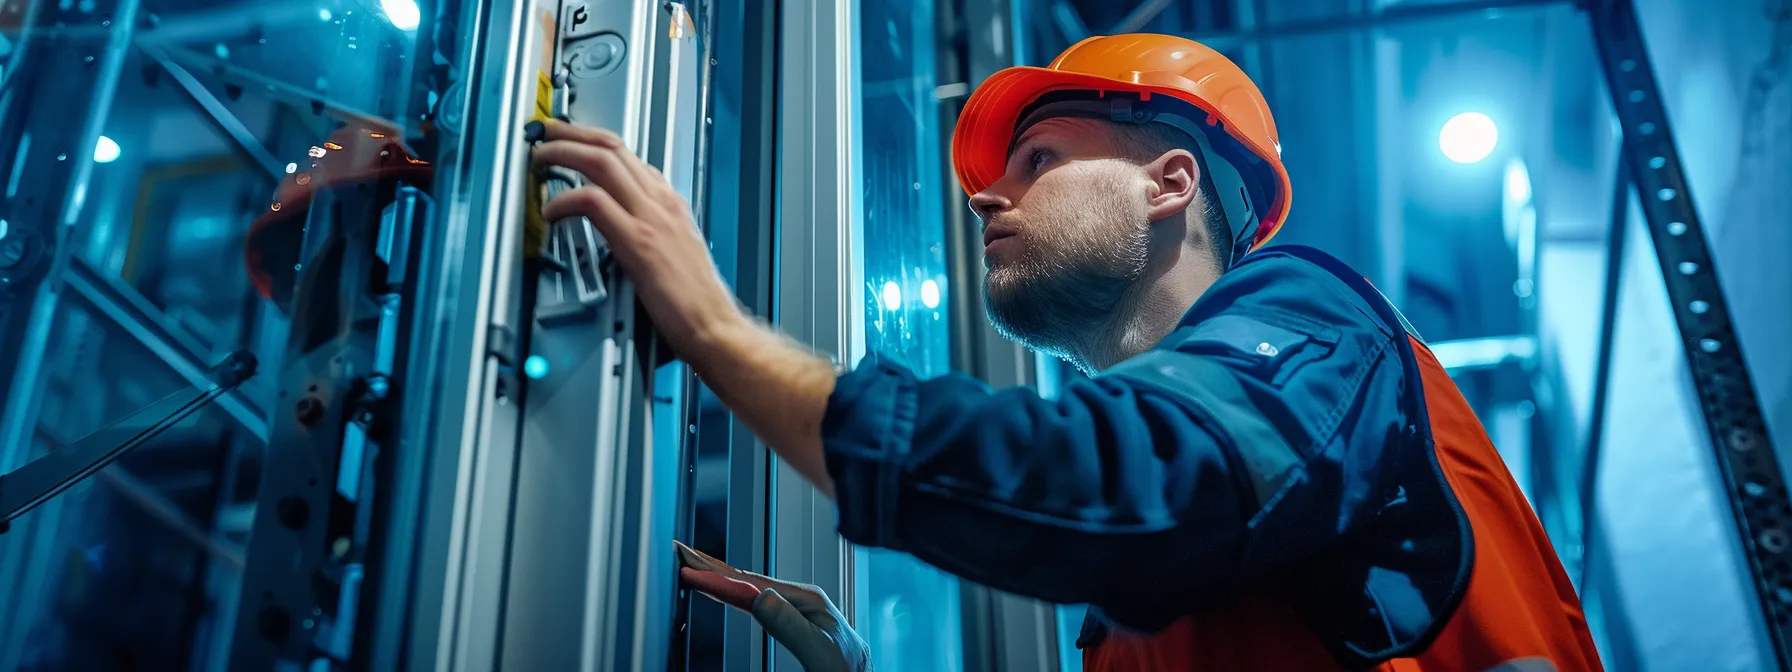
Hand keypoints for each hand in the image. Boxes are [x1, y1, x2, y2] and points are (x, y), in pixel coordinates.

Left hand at [531, 120, 747, 356]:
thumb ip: (651, 232)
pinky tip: (551, 213)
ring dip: (563, 151)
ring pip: (601, 161)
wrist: (715, 326)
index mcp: (671, 204)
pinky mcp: (638, 242)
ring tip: (540, 157)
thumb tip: (623, 226)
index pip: (629, 156)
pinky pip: (593, 202)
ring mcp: (651, 218)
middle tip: (546, 129)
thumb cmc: (696, 302)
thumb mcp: (676, 253)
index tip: (572, 141)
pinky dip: (564, 200)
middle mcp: (662, 202)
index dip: (594, 142)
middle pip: (613, 146)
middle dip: (573, 131)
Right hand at [675, 541, 871, 671]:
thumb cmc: (846, 669)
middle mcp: (800, 596)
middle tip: (680, 552)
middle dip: (712, 566)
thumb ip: (788, 625)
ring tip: (692, 564)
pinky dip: (731, 590)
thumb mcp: (817, 651)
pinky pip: (754, 599)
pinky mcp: (790, 615)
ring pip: (748, 586)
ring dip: (718, 574)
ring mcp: (794, 604)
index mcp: (806, 599)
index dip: (718, 578)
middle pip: (747, 579)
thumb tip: (759, 597)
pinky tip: (720, 588)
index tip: (690, 570)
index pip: (751, 585)